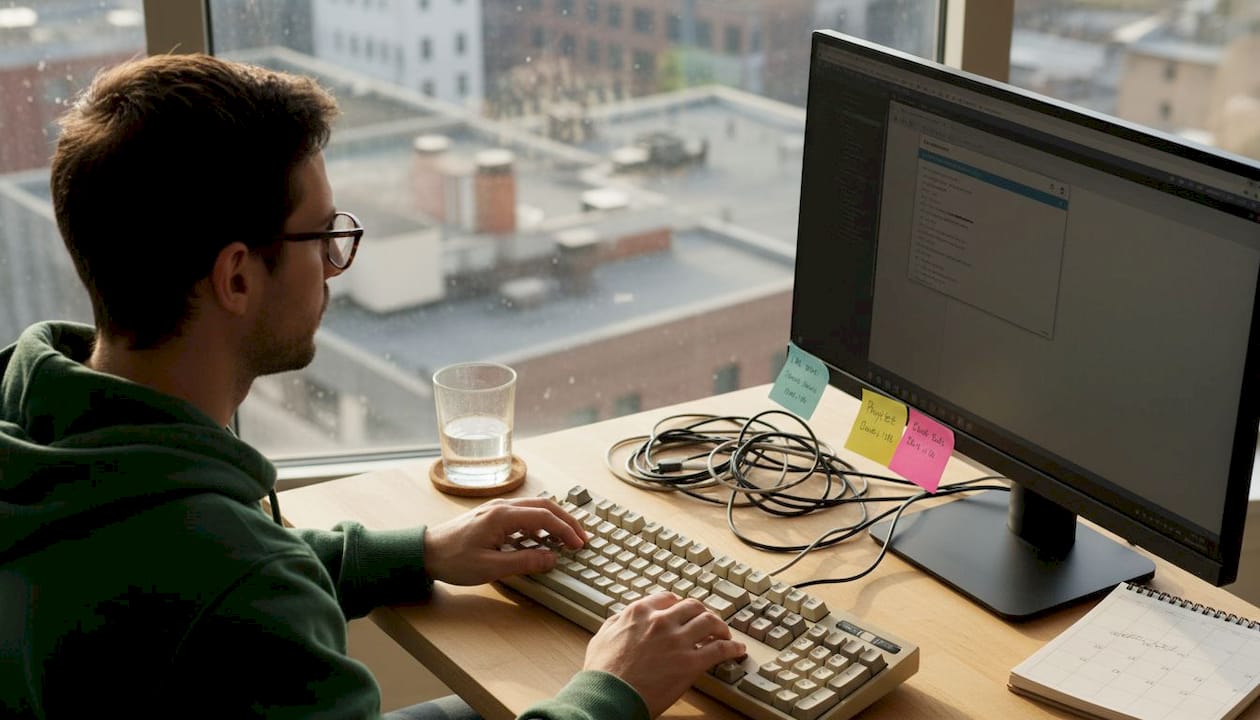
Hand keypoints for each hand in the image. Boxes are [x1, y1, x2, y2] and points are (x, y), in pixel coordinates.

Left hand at [424, 497, 586, 585]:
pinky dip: (541, 521)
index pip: (545, 516)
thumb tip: (551, 558)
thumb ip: (524, 561)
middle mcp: (502, 506)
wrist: (425, 552)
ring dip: (555, 519)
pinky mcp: (492, 515)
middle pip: (545, 505)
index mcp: (502, 516)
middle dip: (567, 520)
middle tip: (582, 537)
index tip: (579, 544)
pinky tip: (543, 536)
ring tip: (568, 536)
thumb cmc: (452, 560)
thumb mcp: (490, 567)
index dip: (566, 530)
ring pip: (535, 506)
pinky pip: (524, 513)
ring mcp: (497, 509)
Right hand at [583, 593, 745, 717]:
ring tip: (725, 635)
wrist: (609, 695)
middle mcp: (661, 621)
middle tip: (708, 622)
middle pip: (693, 606)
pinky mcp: (690, 663)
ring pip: (710, 622)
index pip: (668, 598)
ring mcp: (678, 641)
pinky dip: (732, 647)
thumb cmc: (602, 672)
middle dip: (703, 613)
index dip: (679, 606)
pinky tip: (737, 650)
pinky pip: (720, 649)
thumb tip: (623, 617)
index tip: (684, 612)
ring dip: (721, 627)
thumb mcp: (602, 636)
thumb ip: (616, 621)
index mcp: (640, 612)